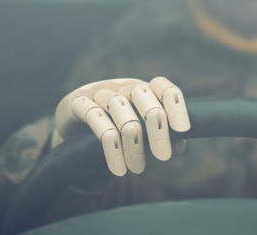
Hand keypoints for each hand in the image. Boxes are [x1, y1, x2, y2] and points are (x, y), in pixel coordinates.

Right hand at [53, 77, 189, 176]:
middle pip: (142, 93)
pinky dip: (109, 144)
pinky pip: (94, 117)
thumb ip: (160, 137)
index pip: (164, 88)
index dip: (175, 106)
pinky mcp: (78, 102)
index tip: (183, 131)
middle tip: (163, 158)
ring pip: (119, 106)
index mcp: (143, 90)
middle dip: (156, 127)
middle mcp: (122, 86)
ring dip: (132, 141)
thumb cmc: (115, 129)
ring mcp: (99, 91)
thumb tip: (179, 147)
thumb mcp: (139, 133)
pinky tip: (118, 168)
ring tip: (138, 169)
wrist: (73, 127)